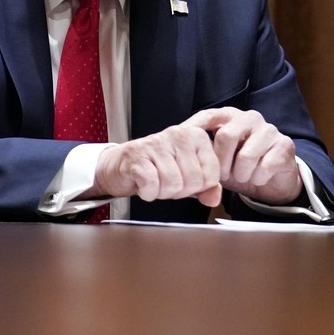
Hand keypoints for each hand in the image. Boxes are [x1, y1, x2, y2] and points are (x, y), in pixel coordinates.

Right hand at [91, 124, 222, 206]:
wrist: (120, 165)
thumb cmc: (156, 169)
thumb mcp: (187, 176)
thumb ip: (206, 187)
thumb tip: (214, 200)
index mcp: (196, 136)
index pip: (212, 175)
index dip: (197, 188)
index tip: (183, 180)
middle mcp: (178, 134)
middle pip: (193, 181)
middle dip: (179, 191)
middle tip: (166, 183)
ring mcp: (156, 143)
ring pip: (173, 184)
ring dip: (162, 193)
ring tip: (154, 183)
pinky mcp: (136, 155)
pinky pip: (152, 184)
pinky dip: (148, 193)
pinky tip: (143, 185)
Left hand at [182, 107, 302, 204]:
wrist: (271, 179)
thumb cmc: (238, 167)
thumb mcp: (216, 161)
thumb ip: (199, 157)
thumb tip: (177, 158)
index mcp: (229, 117)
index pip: (208, 116)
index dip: (193, 128)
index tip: (181, 141)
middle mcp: (249, 118)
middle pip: (226, 135)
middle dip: (220, 163)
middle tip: (222, 176)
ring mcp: (269, 130)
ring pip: (247, 155)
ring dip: (240, 174)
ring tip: (241, 177)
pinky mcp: (285, 145)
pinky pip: (266, 166)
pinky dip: (258, 178)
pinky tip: (258, 178)